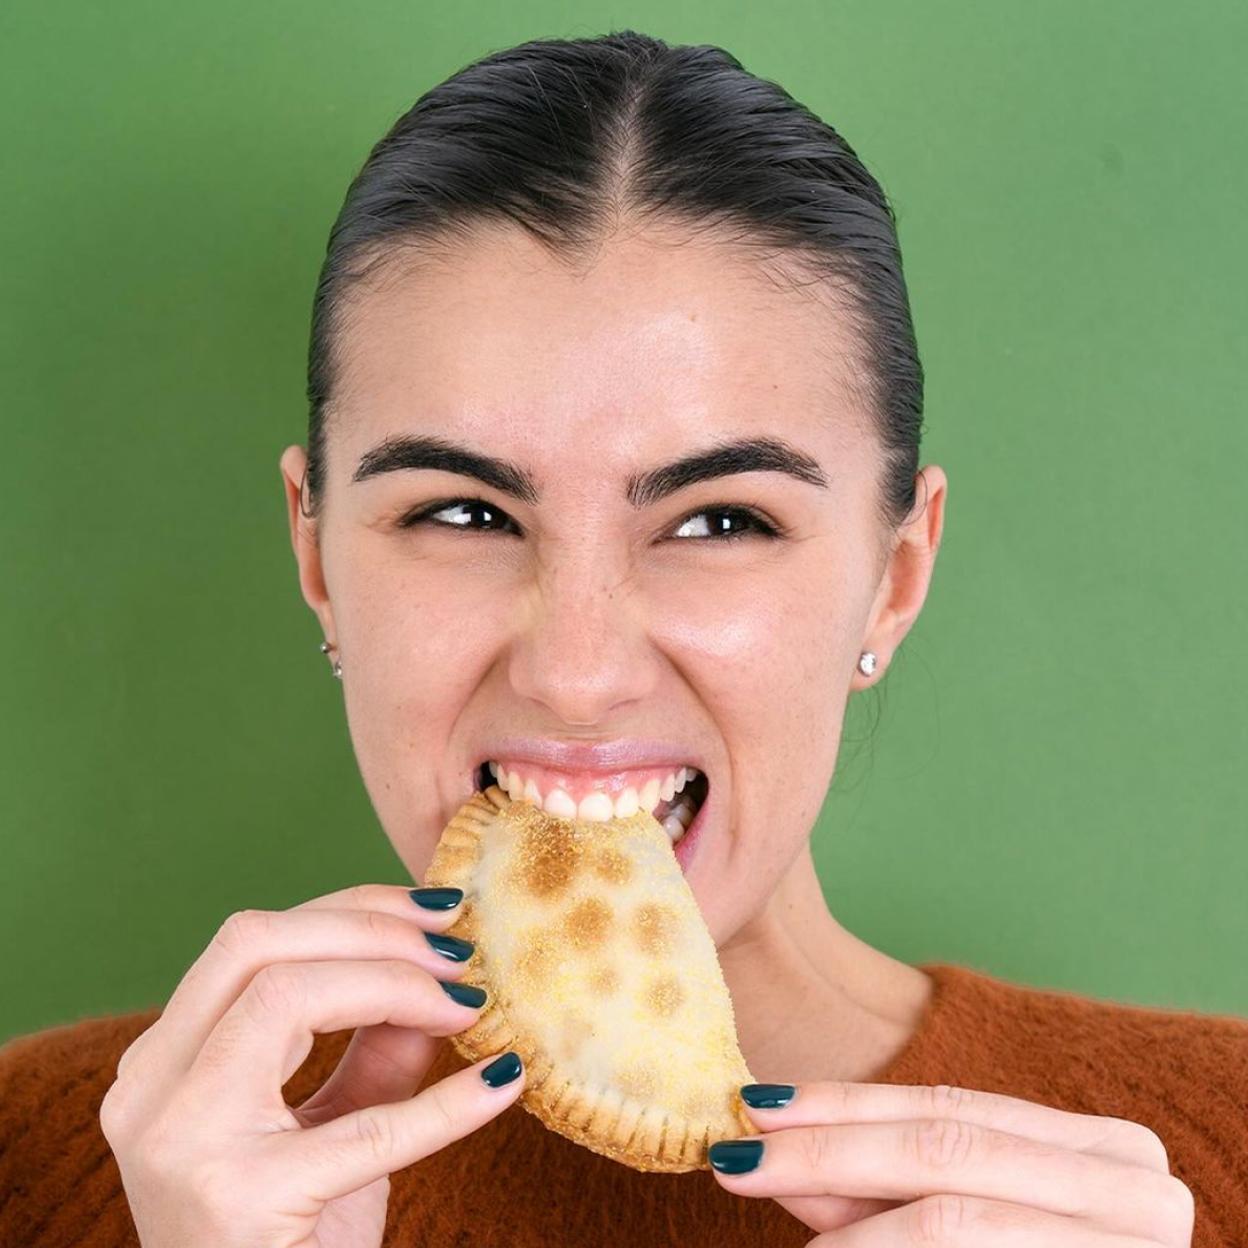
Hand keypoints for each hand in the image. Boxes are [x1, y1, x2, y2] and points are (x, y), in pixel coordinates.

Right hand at [99, 883, 524, 1247]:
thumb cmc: (289, 1242)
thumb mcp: (331, 1128)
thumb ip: (375, 1048)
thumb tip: (440, 971)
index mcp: (165, 1063)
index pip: (252, 942)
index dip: (354, 911)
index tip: (438, 915)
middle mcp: (152, 1091)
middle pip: (255, 945)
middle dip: (372, 929)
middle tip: (458, 948)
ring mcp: (183, 1142)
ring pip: (282, 995)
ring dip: (396, 984)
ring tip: (470, 1005)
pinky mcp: (240, 1202)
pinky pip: (364, 1126)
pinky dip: (445, 1100)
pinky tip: (502, 1080)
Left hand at [709, 1080, 1193, 1244]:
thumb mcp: (967, 1218)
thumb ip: (880, 1188)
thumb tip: (771, 1143)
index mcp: (1107, 1148)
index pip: (951, 1109)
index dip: (846, 1105)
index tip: (756, 1105)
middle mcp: (1136, 1186)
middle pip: (945, 1149)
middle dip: (827, 1151)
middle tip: (739, 1157)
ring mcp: (1136, 1245)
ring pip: (953, 1216)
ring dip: (847, 1224)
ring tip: (776, 1218)